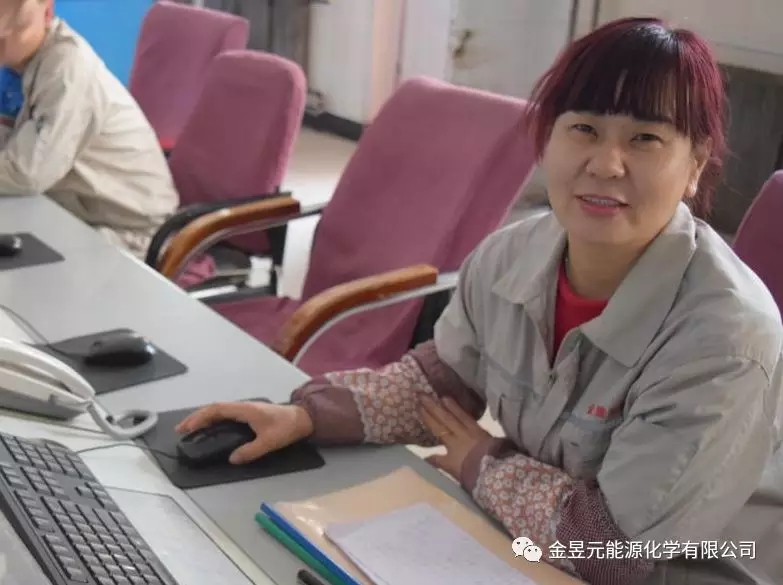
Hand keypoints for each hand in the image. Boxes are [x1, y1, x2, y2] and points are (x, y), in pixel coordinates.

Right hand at [175, 401, 313, 463]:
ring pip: (219, 411)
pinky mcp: (248, 414)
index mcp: (245, 409)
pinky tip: (209, 429)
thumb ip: (250, 451)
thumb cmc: (286, 427)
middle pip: (214, 409)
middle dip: (196, 418)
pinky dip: (213, 420)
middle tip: (181, 430)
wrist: (302, 418)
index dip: (201, 418)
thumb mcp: (269, 442)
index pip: (217, 410)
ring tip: (190, 430)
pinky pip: (225, 415)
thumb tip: (232, 458)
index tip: (188, 428)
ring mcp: (245, 409)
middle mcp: (242, 407)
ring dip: (203, 418)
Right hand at [420, 396, 491, 480]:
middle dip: (433, 406)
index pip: (437, 428)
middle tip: (424, 395)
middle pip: (444, 418)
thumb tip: (424, 457)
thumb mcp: (452, 469)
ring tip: (441, 396)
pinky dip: (462, 410)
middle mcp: (459, 434)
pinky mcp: (481, 430)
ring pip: (457, 415)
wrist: (493, 470)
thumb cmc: (470, 472)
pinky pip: (469, 417)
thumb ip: (438, 461)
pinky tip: (458, 405)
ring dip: (448, 405)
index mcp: (451, 445)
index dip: (427, 417)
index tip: (419, 407)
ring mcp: (471, 430)